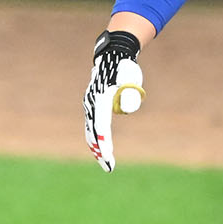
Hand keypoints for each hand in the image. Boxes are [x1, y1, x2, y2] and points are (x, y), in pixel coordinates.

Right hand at [84, 30, 145, 172]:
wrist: (112, 57)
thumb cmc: (125, 69)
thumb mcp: (132, 79)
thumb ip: (130, 94)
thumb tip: (125, 109)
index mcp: (101, 98)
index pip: (101, 125)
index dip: (104, 141)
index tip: (107, 155)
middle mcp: (91, 103)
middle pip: (94, 131)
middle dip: (101, 150)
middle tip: (109, 166)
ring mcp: (90, 104)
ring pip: (91, 130)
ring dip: (97, 147)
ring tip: (105, 163)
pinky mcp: (92, 106)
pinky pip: (93, 125)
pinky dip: (95, 138)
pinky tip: (98, 150)